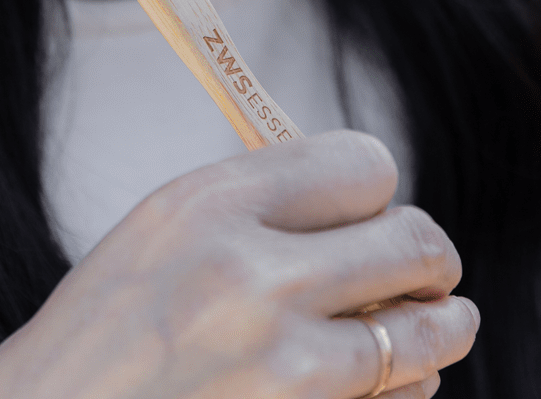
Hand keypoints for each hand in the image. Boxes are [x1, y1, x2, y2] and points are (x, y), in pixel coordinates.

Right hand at [0, 130, 478, 398]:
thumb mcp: (163, 229)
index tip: (374, 209)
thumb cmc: (104, 332)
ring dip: (436, 328)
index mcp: (213, 206)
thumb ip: (259, 201)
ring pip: (426, 333)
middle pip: (415, 243)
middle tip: (426, 268)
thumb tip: (367, 194)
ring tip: (436, 324)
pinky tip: (378, 385)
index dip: (377, 189)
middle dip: (429, 257)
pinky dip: (403, 392)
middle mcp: (253, 280)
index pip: (365, 164)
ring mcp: (284, 372)